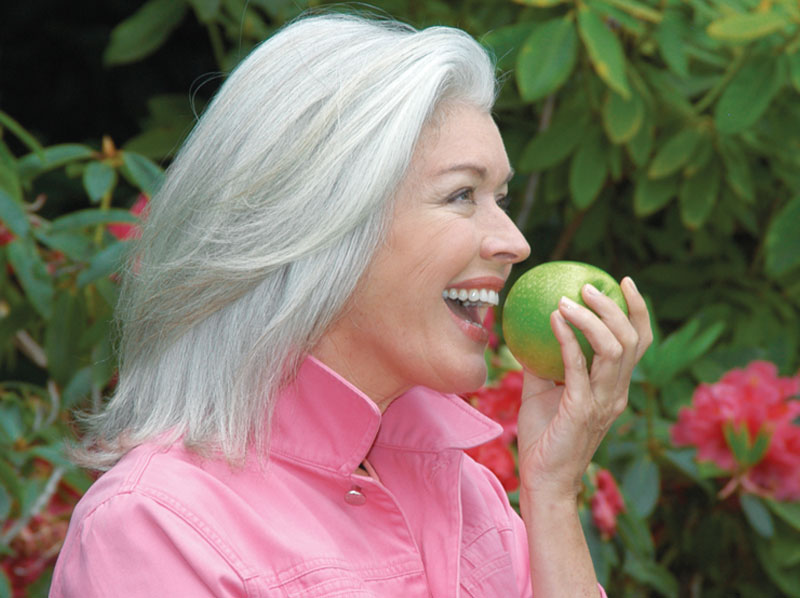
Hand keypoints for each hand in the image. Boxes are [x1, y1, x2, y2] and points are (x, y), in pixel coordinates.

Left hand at [516, 277, 651, 500]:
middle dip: (616, 308)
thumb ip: (544, 361)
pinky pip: (578, 369)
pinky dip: (567, 340)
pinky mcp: (581, 411)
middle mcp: (616, 393)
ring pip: (613, 351)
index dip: (637, 311)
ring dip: (590, 320)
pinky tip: (553, 319)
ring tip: (569, 299)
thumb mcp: (542, 391)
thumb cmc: (544, 436)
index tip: (624, 282)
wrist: (543, 479)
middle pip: (632, 341)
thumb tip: (531, 328)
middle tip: (590, 287)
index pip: (638, 344)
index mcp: (614, 388)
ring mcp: (603, 403)